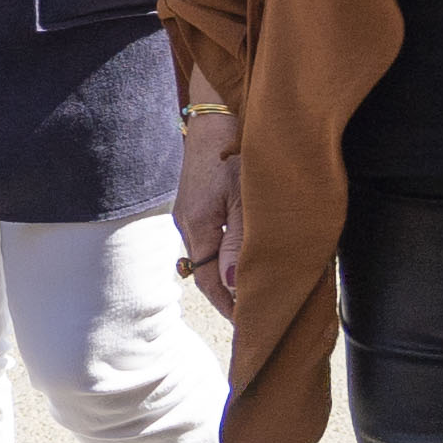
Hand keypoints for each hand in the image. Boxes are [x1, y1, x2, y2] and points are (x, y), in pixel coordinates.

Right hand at [172, 112, 241, 307]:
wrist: (216, 117)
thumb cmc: (235, 153)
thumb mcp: (243, 198)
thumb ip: (240, 242)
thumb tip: (233, 284)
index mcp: (198, 227)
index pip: (211, 282)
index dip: (230, 306)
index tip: (250, 324)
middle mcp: (187, 225)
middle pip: (208, 272)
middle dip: (229, 295)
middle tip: (254, 315)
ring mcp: (188, 214)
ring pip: (209, 255)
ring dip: (229, 273)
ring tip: (254, 289)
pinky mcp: (195, 203)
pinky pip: (210, 238)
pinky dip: (226, 252)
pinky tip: (242, 254)